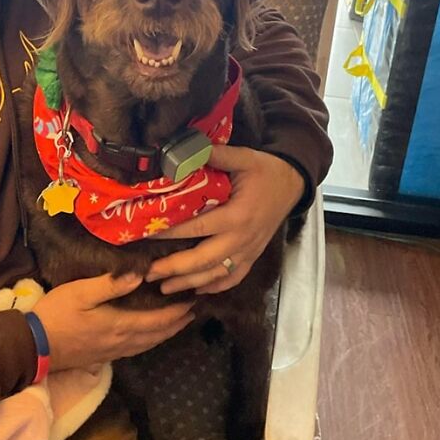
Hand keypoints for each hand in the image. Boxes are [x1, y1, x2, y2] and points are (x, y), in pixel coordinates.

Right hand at [33, 273, 194, 371]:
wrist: (34, 346)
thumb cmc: (56, 314)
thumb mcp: (81, 292)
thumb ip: (111, 284)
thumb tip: (141, 275)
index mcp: (119, 325)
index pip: (158, 321)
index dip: (177, 312)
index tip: (193, 300)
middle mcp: (122, 341)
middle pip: (158, 335)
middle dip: (177, 323)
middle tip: (194, 311)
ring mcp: (113, 351)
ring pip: (149, 344)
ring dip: (166, 334)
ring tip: (178, 323)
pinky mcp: (104, 356)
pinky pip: (137, 349)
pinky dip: (151, 341)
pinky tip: (149, 336)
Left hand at [145, 146, 303, 293]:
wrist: (293, 184)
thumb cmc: (266, 171)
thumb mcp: (244, 158)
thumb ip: (218, 156)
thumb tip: (188, 150)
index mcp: (236, 216)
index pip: (197, 228)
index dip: (170, 233)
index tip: (147, 235)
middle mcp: (241, 239)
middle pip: (203, 260)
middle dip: (174, 269)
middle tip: (149, 273)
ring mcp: (248, 251)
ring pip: (215, 274)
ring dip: (189, 283)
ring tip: (164, 288)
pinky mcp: (253, 256)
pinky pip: (233, 278)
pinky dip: (215, 287)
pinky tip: (197, 290)